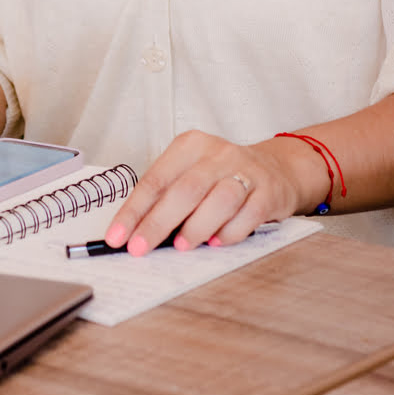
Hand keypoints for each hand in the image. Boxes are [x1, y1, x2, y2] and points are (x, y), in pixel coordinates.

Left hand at [103, 130, 312, 254]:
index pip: (155, 179)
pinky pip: (248, 215)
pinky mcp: (268, 191)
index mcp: (190, 146)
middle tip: (140, 248)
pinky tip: (217, 242)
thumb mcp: (191, 173)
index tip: (117, 236)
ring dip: (196, 227)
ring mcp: (245, 171)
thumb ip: (168, 197)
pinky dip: (230, 232)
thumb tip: (138, 232)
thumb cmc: (221, 177)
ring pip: (219, 199)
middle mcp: (217, 153)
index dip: (134, 210)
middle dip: (158, 223)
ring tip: (182, 247)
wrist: (275, 169)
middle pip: (184, 190)